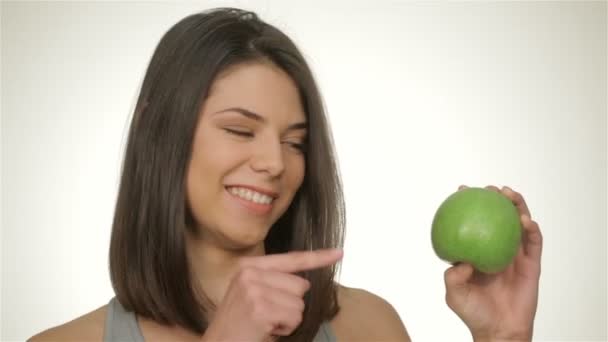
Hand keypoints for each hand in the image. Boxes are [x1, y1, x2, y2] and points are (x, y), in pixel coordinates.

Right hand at [202, 249, 342, 341]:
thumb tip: (305, 283)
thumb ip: (275, 283)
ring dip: (288, 320)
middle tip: (266, 317)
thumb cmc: (239, 326)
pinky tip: (265, 331)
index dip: (317, 257)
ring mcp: (253, 289)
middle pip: (300, 285)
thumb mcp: (252, 295)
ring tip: (264, 325)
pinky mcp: (260, 308)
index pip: (291, 259)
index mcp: (249, 266)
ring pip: (299, 304)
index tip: (338, 253)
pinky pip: (294, 318)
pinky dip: (285, 329)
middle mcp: (250, 273)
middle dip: (290, 305)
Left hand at [444, 185, 542, 341]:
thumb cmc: (474, 312)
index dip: (469, 205)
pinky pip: (534, 243)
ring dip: (517, 206)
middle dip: (496, 199)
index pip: (473, 222)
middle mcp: (496, 249)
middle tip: (491, 189)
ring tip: (511, 195)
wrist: (500, 330)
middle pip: (499, 217)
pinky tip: (526, 221)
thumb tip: (461, 260)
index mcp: (478, 252)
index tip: (462, 189)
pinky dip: (532, 229)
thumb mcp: (455, 293)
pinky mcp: (531, 264)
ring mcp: (515, 255)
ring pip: (519, 224)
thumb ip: (453, 276)